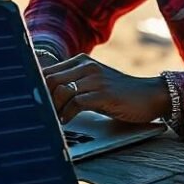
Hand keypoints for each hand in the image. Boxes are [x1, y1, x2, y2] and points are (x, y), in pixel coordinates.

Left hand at [42, 53, 169, 124]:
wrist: (150, 95)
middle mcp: (87, 66)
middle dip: (43, 99)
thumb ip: (72, 84)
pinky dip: (67, 115)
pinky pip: (76, 103)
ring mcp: (95, 79)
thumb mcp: (93, 83)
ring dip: (54, 109)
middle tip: (42, 114)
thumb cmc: (119, 94)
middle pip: (50, 80)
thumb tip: (43, 96)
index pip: (47, 71)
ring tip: (54, 120)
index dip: (36, 87)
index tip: (33, 103)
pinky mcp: (104, 94)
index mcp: (81, 61)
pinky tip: (66, 122)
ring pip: (61, 91)